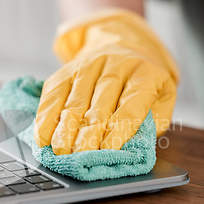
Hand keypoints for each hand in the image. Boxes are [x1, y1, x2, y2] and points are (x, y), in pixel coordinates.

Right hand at [34, 9, 178, 154]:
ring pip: (74, 102)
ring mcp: (88, 66)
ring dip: (65, 129)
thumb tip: (130, 147)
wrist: (124, 47)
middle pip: (99, 106)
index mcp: (144, 75)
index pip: (130, 107)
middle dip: (88, 134)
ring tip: (60, 151)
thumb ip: (150, 123)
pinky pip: (53, 95)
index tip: (107, 150)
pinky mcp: (66, 70)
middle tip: (81, 155)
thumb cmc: (141, 83)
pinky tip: (43, 137)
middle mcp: (115, 66)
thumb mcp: (160, 99)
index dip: (118, 130)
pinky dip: (46, 118)